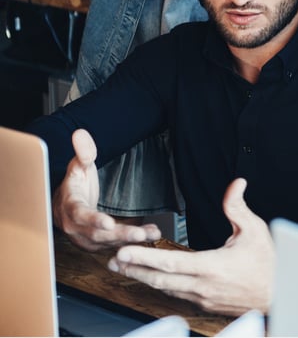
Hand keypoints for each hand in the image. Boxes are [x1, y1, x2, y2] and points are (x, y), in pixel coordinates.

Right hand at [52, 129, 160, 251]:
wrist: (66, 207)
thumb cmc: (75, 185)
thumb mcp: (78, 166)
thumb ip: (83, 152)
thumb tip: (80, 133)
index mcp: (71, 207)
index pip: (81, 215)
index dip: (94, 220)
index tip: (108, 223)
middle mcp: (77, 228)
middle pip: (98, 234)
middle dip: (120, 235)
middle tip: (139, 234)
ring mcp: (87, 239)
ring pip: (109, 243)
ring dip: (130, 240)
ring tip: (151, 233)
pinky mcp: (98, 244)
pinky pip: (115, 245)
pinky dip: (132, 242)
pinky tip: (150, 234)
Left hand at [107, 178, 274, 315]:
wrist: (279, 293)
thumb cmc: (268, 262)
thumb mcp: (254, 229)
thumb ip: (237, 207)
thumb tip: (236, 183)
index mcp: (212, 267)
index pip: (170, 262)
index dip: (144, 257)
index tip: (124, 252)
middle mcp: (202, 286)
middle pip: (160, 279)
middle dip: (133, 268)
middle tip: (112, 260)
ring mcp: (202, 297)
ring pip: (165, 288)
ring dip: (143, 277)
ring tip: (123, 267)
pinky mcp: (204, 302)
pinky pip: (175, 292)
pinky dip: (159, 283)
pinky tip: (150, 276)